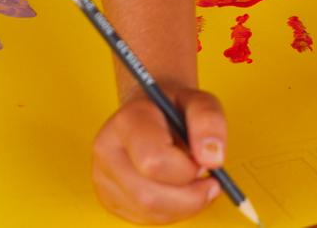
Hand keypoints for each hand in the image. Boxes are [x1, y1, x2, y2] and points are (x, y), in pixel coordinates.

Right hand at [92, 86, 226, 223]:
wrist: (154, 109)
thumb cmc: (176, 106)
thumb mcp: (199, 100)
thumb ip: (209, 122)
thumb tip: (212, 159)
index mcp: (128, 120)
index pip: (153, 161)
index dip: (187, 169)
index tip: (206, 161)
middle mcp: (108, 150)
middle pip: (149, 196)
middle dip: (190, 195)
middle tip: (209, 179)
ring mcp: (104, 177)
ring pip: (150, 213)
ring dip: (185, 205)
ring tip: (195, 181)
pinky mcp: (110, 199)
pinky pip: (147, 219)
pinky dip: (173, 210)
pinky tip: (179, 189)